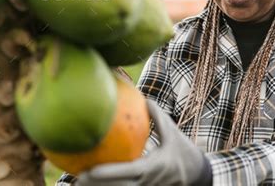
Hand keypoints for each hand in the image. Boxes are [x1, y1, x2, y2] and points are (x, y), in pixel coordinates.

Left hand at [75, 100, 211, 185]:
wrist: (196, 174)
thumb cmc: (183, 150)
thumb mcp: (173, 132)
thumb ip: (158, 116)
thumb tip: (143, 98)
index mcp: (151, 167)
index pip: (126, 172)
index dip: (107, 173)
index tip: (89, 171)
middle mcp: (146, 182)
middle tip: (77, 178)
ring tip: (80, 183)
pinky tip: (96, 183)